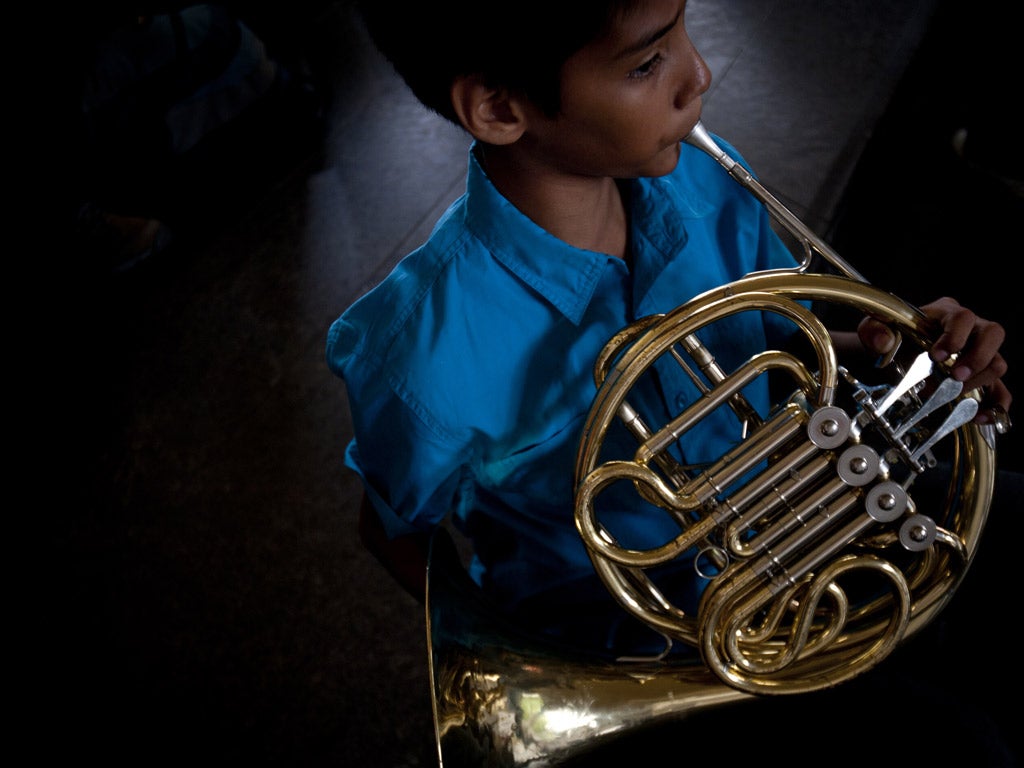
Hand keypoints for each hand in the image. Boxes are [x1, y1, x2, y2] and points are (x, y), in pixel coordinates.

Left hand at [857, 296, 1010, 426]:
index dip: (954, 336)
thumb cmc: (891, 337)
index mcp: (946, 313)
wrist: (894, 354)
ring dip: (979, 382)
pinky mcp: (982, 377)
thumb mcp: (876, 329)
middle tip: (955, 376)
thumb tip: (883, 342)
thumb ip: (873, 331)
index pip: (963, 317)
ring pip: (998, 363)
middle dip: (977, 358)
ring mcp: (980, 353)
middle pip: (994, 334)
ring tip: (953, 394)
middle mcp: (971, 329)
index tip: (936, 356)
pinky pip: (1000, 391)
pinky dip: (994, 405)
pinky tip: (979, 417)